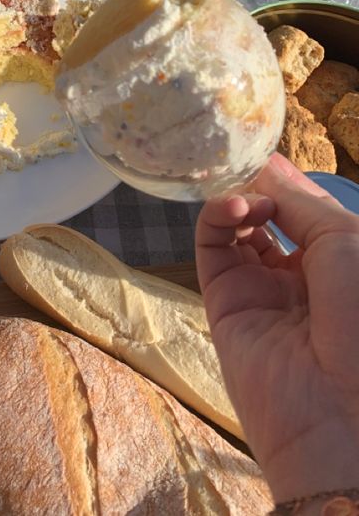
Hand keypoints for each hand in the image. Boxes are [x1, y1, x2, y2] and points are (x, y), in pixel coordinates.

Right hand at [196, 153, 358, 501]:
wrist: (341, 412)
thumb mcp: (347, 243)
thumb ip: (301, 201)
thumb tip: (267, 163)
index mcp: (340, 262)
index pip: (305, 208)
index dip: (288, 177)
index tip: (265, 145)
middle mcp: (301, 274)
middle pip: (270, 212)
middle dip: (260, 182)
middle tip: (243, 157)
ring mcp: (260, 287)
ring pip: (238, 226)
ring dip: (240, 197)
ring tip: (250, 194)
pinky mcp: (223, 300)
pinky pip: (213, 248)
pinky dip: (218, 218)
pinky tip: (235, 207)